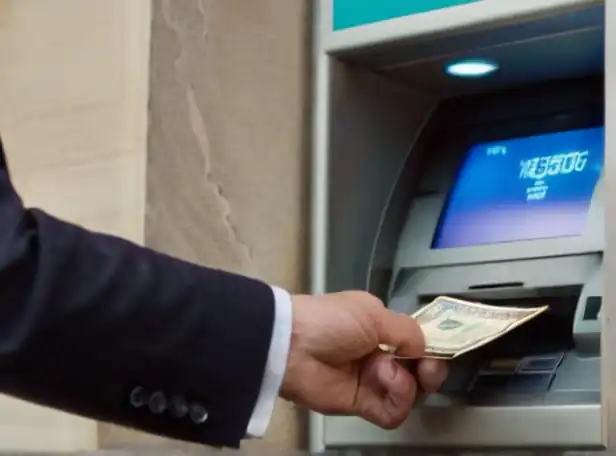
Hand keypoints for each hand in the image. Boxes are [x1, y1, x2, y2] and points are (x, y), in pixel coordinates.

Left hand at [280, 291, 447, 428]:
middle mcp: (379, 355)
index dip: (432, 348)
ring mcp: (371, 381)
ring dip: (406, 381)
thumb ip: (406, 330)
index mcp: (380, 328)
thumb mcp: (372, 313)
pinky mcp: (361, 404)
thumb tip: (425, 346)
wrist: (291, 345)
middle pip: (419, 372)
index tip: (441, 350)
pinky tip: (383, 381)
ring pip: (410, 393)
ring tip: (385, 369)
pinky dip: (396, 400)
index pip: (418, 343)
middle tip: (426, 367)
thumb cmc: (330, 320)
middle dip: (429, 369)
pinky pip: (392, 413)